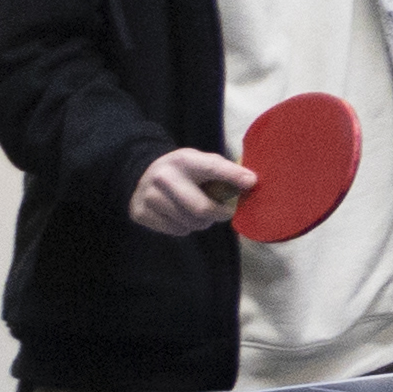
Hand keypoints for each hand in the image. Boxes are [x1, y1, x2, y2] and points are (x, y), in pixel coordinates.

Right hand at [126, 146, 257, 236]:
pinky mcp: (141, 213)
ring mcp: (149, 196)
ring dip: (202, 222)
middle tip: (223, 212)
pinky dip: (185, 227)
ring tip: (196, 210)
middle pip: (202, 209)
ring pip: (190, 224)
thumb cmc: (184, 171)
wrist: (143, 174)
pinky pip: (177, 231)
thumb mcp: (202, 163)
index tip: (251, 182)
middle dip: (219, 214)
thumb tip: (251, 182)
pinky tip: (179, 215)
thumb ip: (225, 171)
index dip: (233, 176)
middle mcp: (164, 177)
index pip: (212, 168)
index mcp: (184, 161)